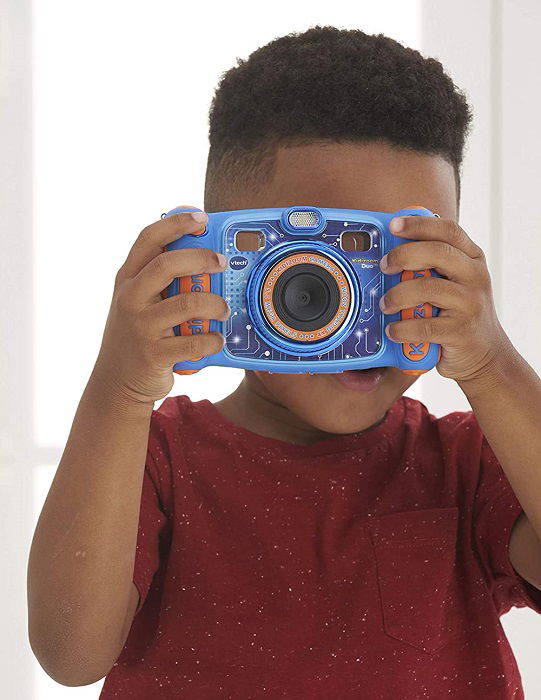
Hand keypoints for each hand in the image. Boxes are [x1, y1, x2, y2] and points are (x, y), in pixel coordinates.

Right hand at [92, 207, 229, 405]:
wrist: (116, 381)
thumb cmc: (136, 334)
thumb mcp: (138, 301)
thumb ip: (160, 279)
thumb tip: (204, 254)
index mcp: (128, 279)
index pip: (149, 239)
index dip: (176, 223)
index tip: (201, 217)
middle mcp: (130, 298)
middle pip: (167, 264)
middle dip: (201, 259)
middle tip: (221, 263)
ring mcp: (141, 326)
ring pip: (187, 303)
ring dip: (215, 304)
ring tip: (224, 310)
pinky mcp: (154, 354)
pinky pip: (194, 342)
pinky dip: (213, 340)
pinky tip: (217, 340)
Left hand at [378, 215, 511, 382]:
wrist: (486, 354)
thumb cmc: (458, 313)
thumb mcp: (452, 282)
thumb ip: (430, 266)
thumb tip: (386, 253)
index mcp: (471, 258)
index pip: (448, 231)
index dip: (419, 225)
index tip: (394, 225)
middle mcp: (475, 276)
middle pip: (437, 253)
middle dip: (403, 255)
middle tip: (384, 266)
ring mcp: (470, 303)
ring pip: (427, 288)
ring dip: (397, 295)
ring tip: (385, 305)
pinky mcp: (461, 331)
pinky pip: (424, 325)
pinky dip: (402, 328)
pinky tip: (393, 330)